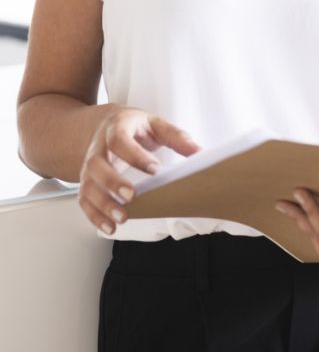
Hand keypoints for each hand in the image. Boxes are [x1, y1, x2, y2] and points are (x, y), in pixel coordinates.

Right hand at [78, 107, 199, 234]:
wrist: (105, 124)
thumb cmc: (134, 126)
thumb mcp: (156, 124)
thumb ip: (177, 137)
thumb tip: (200, 152)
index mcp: (116, 128)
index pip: (120, 140)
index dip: (136, 156)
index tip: (155, 170)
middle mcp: (98, 147)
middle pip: (97, 165)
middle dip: (113, 182)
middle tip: (132, 197)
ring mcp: (89, 166)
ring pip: (88, 186)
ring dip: (103, 205)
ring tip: (122, 218)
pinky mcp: (87, 182)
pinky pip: (84, 201)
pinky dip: (94, 216)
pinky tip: (110, 228)